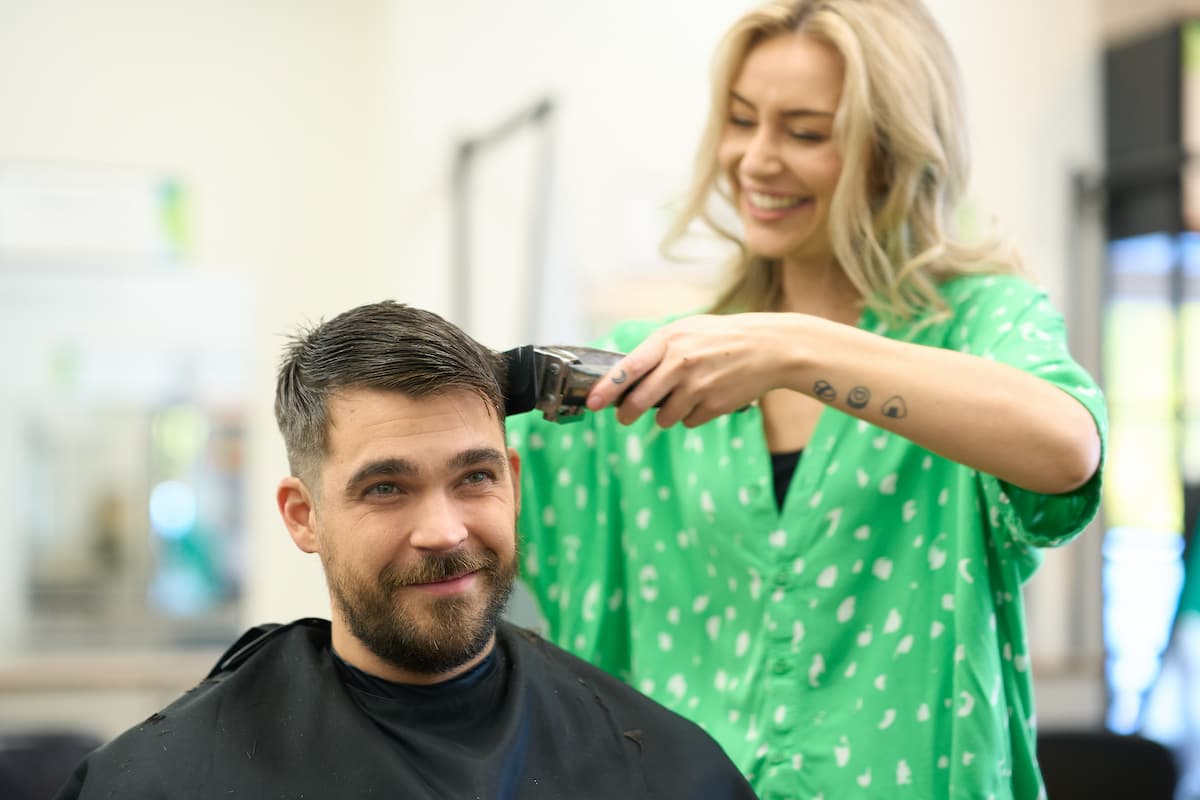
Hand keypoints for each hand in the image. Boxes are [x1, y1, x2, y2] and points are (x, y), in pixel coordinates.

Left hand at [585, 313, 791, 426]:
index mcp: (669, 340)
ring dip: (665, 414)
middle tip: (624, 418)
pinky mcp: (714, 406)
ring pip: (663, 417)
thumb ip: (656, 350)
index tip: (593, 403)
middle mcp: (680, 364)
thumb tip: (623, 377)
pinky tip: (705, 398)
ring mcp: (698, 387)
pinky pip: (687, 422)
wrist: (768, 348)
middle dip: (627, 414)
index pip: (628, 368)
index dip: (607, 389)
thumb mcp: (686, 330)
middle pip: (639, 401)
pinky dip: (690, 416)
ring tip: (682, 396)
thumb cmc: (720, 338)